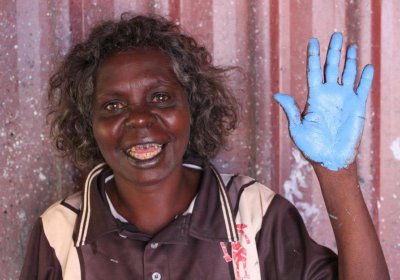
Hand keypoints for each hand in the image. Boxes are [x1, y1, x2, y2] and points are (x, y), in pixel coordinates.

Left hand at [274, 32, 373, 170]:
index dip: (313, 56)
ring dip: (350, 59)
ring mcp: (343, 99)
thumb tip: (276, 94)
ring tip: (351, 45)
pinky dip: (365, 78)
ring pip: (347, 74)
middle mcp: (329, 94)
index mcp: (314, 96)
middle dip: (333, 51)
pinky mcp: (357, 107)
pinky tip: (367, 66)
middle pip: (331, 67)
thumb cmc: (310, 146)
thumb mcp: (297, 127)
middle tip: (336, 35)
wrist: (329, 160)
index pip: (313, 71)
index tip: (313, 41)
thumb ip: (290, 109)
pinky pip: (362, 88)